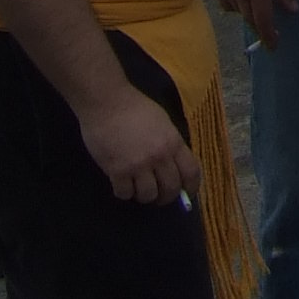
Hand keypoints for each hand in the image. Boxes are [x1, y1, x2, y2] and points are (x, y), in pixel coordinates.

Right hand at [80, 84, 202, 205]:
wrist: (107, 101)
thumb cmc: (134, 108)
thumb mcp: (162, 122)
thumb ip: (170, 144)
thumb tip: (173, 168)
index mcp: (173, 141)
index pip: (191, 172)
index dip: (191, 187)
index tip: (186, 194)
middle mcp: (159, 156)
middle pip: (170, 189)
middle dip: (166, 196)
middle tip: (158, 195)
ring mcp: (138, 165)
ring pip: (148, 196)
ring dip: (143, 195)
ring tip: (137, 187)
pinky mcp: (117, 171)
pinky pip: (125, 194)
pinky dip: (124, 192)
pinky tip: (121, 183)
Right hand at [213, 0, 298, 48]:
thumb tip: (293, 10)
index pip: (263, 21)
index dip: (269, 36)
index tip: (274, 45)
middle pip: (250, 19)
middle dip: (260, 26)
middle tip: (268, 29)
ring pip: (237, 13)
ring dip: (248, 14)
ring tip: (256, 7)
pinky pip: (226, 4)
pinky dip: (235, 6)